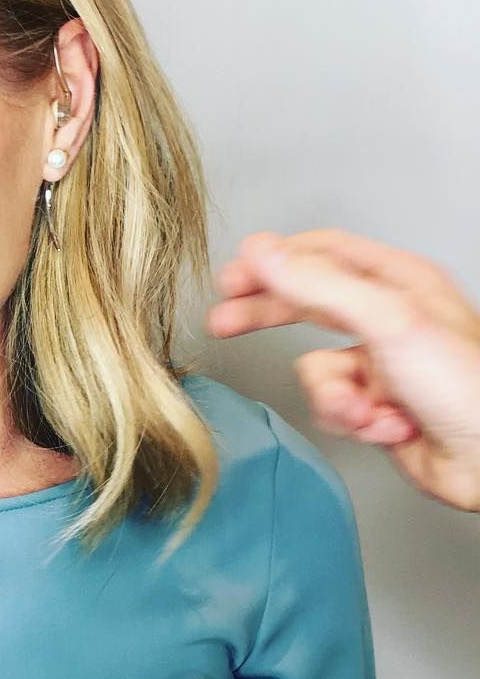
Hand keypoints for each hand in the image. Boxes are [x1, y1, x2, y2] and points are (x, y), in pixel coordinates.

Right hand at [207, 229, 479, 511]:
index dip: (272, 261)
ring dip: (336, 397)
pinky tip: (385, 427)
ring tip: (366, 408)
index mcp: (397, 280)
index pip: (319, 253)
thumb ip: (317, 283)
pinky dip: (353, 421)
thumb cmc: (466, 385)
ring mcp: (380, 362)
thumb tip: (262, 251)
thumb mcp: (385, 319)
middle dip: (267, 318)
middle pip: (306, 304)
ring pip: (316, 370)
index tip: (231, 277)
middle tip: (222, 322)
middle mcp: (387, 316)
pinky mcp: (374, 405)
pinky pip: (332, 406)